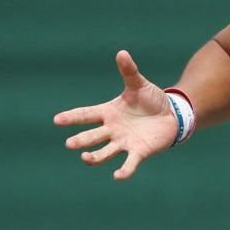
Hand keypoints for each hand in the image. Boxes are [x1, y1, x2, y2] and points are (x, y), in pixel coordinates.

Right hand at [52, 50, 178, 180]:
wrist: (172, 115)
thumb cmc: (151, 100)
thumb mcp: (139, 84)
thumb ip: (129, 72)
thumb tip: (122, 53)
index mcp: (108, 112)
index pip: (86, 114)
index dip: (72, 117)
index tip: (57, 120)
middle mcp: (112, 129)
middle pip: (92, 136)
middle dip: (81, 140)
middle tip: (70, 144)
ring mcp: (124, 142)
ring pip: (105, 152)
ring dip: (95, 157)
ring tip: (85, 158)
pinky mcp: (139, 151)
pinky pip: (129, 163)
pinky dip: (124, 171)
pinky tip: (117, 176)